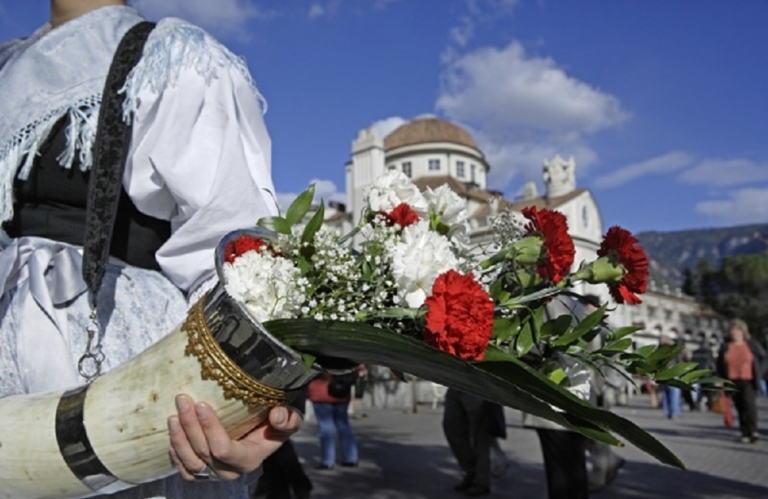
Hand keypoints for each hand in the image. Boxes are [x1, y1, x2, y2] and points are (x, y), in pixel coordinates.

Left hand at [168, 394, 301, 480]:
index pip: (224, 449)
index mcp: (249, 459)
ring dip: (179, 439)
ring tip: (173, 415)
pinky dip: (175, 453)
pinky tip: (172, 433)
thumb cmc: (275, 425)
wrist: (264, 435)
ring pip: (190, 462)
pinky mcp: (202, 472)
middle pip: (203, 453)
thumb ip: (289, 419)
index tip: (202, 404)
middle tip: (183, 400)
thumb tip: (277, 415)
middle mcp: (229, 471)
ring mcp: (213, 473)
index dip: (210, 429)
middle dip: (190, 426)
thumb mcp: (290, 420)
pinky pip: (184, 469)